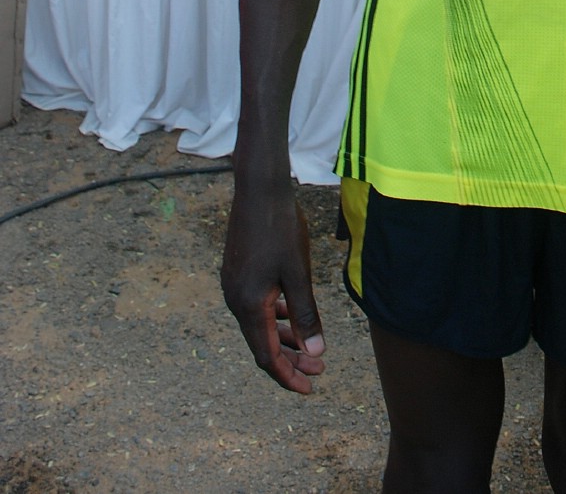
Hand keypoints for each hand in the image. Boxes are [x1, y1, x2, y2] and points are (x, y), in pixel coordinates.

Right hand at [221, 186, 325, 393]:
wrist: (259, 190)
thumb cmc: (281, 228)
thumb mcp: (298, 273)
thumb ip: (306, 314)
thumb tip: (316, 353)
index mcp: (249, 305)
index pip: (267, 356)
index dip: (288, 376)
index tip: (310, 388)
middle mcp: (235, 300)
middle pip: (262, 344)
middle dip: (290, 360)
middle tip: (318, 370)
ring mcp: (233, 286)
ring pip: (259, 325)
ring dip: (284, 338)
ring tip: (310, 349)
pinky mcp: (237, 273)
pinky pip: (255, 306)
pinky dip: (274, 317)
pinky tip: (291, 315)